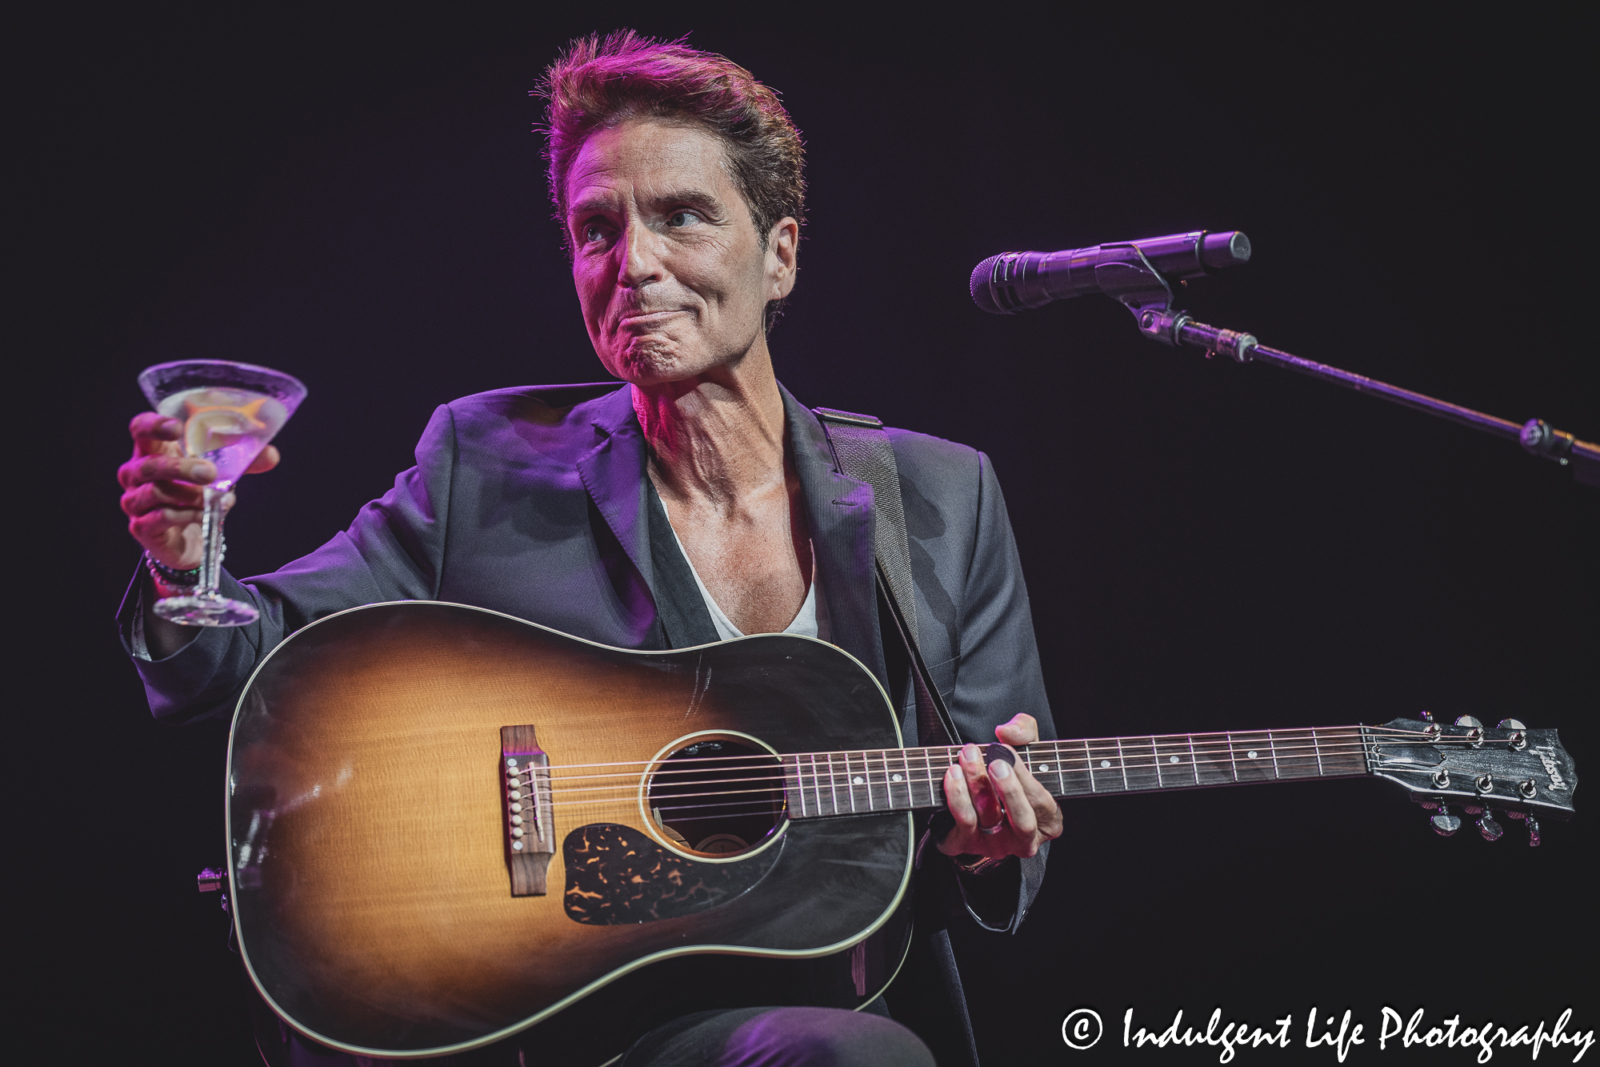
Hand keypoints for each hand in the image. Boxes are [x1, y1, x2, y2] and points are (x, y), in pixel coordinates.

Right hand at [118, 413, 279, 568]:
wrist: (191, 537)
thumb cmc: (198, 492)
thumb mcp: (222, 472)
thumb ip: (244, 461)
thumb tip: (271, 455)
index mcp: (152, 450)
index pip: (140, 428)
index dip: (154, 425)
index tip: (177, 427)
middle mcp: (136, 473)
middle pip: (149, 464)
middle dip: (181, 467)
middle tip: (210, 472)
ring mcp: (135, 500)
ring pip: (156, 493)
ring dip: (193, 495)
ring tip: (219, 498)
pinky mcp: (142, 526)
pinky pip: (162, 517)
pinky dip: (189, 514)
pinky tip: (206, 514)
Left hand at [937, 713, 1062, 861]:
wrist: (975, 799)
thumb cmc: (1009, 774)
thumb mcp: (1025, 749)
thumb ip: (1024, 732)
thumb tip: (1007, 731)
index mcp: (1048, 821)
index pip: (1043, 804)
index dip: (1026, 778)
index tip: (1007, 752)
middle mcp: (1025, 840)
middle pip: (1022, 821)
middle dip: (1009, 790)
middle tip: (994, 762)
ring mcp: (995, 845)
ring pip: (988, 818)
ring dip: (976, 784)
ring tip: (967, 757)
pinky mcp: (966, 844)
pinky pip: (962, 823)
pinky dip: (957, 796)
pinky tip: (952, 773)